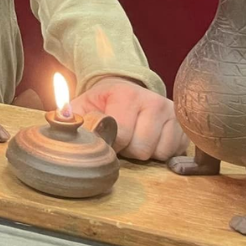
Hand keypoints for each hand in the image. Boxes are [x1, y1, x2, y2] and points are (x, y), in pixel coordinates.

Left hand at [68, 76, 187, 161]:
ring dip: (143, 152)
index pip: (122, 134)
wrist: (126, 91)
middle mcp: (154, 101)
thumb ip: (69, 116)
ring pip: (157, 153)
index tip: (106, 136)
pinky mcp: (185, 128)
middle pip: (140, 148)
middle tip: (121, 138)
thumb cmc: (102, 103)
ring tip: (135, 137)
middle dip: (126, 149)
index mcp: (127, 94)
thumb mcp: (82, 105)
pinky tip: (150, 140)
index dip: (110, 143)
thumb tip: (60, 124)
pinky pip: (173, 154)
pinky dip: (159, 153)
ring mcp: (173, 114)